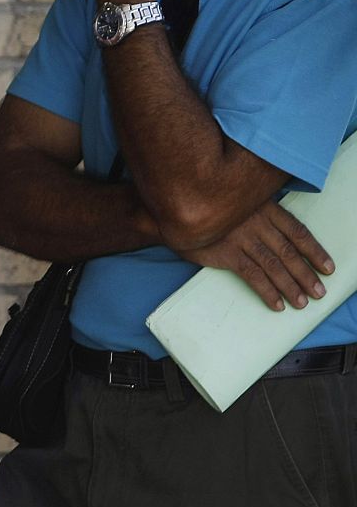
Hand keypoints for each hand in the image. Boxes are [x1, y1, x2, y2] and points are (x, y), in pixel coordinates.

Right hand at [175, 201, 333, 310]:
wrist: (177, 211)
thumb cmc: (208, 207)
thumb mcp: (238, 202)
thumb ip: (258, 213)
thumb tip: (278, 232)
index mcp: (264, 208)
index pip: (298, 231)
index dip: (315, 251)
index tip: (328, 268)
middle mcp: (257, 222)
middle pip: (289, 252)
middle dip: (306, 274)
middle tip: (319, 292)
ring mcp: (242, 238)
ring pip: (274, 265)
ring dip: (291, 286)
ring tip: (301, 302)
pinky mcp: (226, 253)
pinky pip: (252, 275)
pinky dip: (267, 291)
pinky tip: (276, 304)